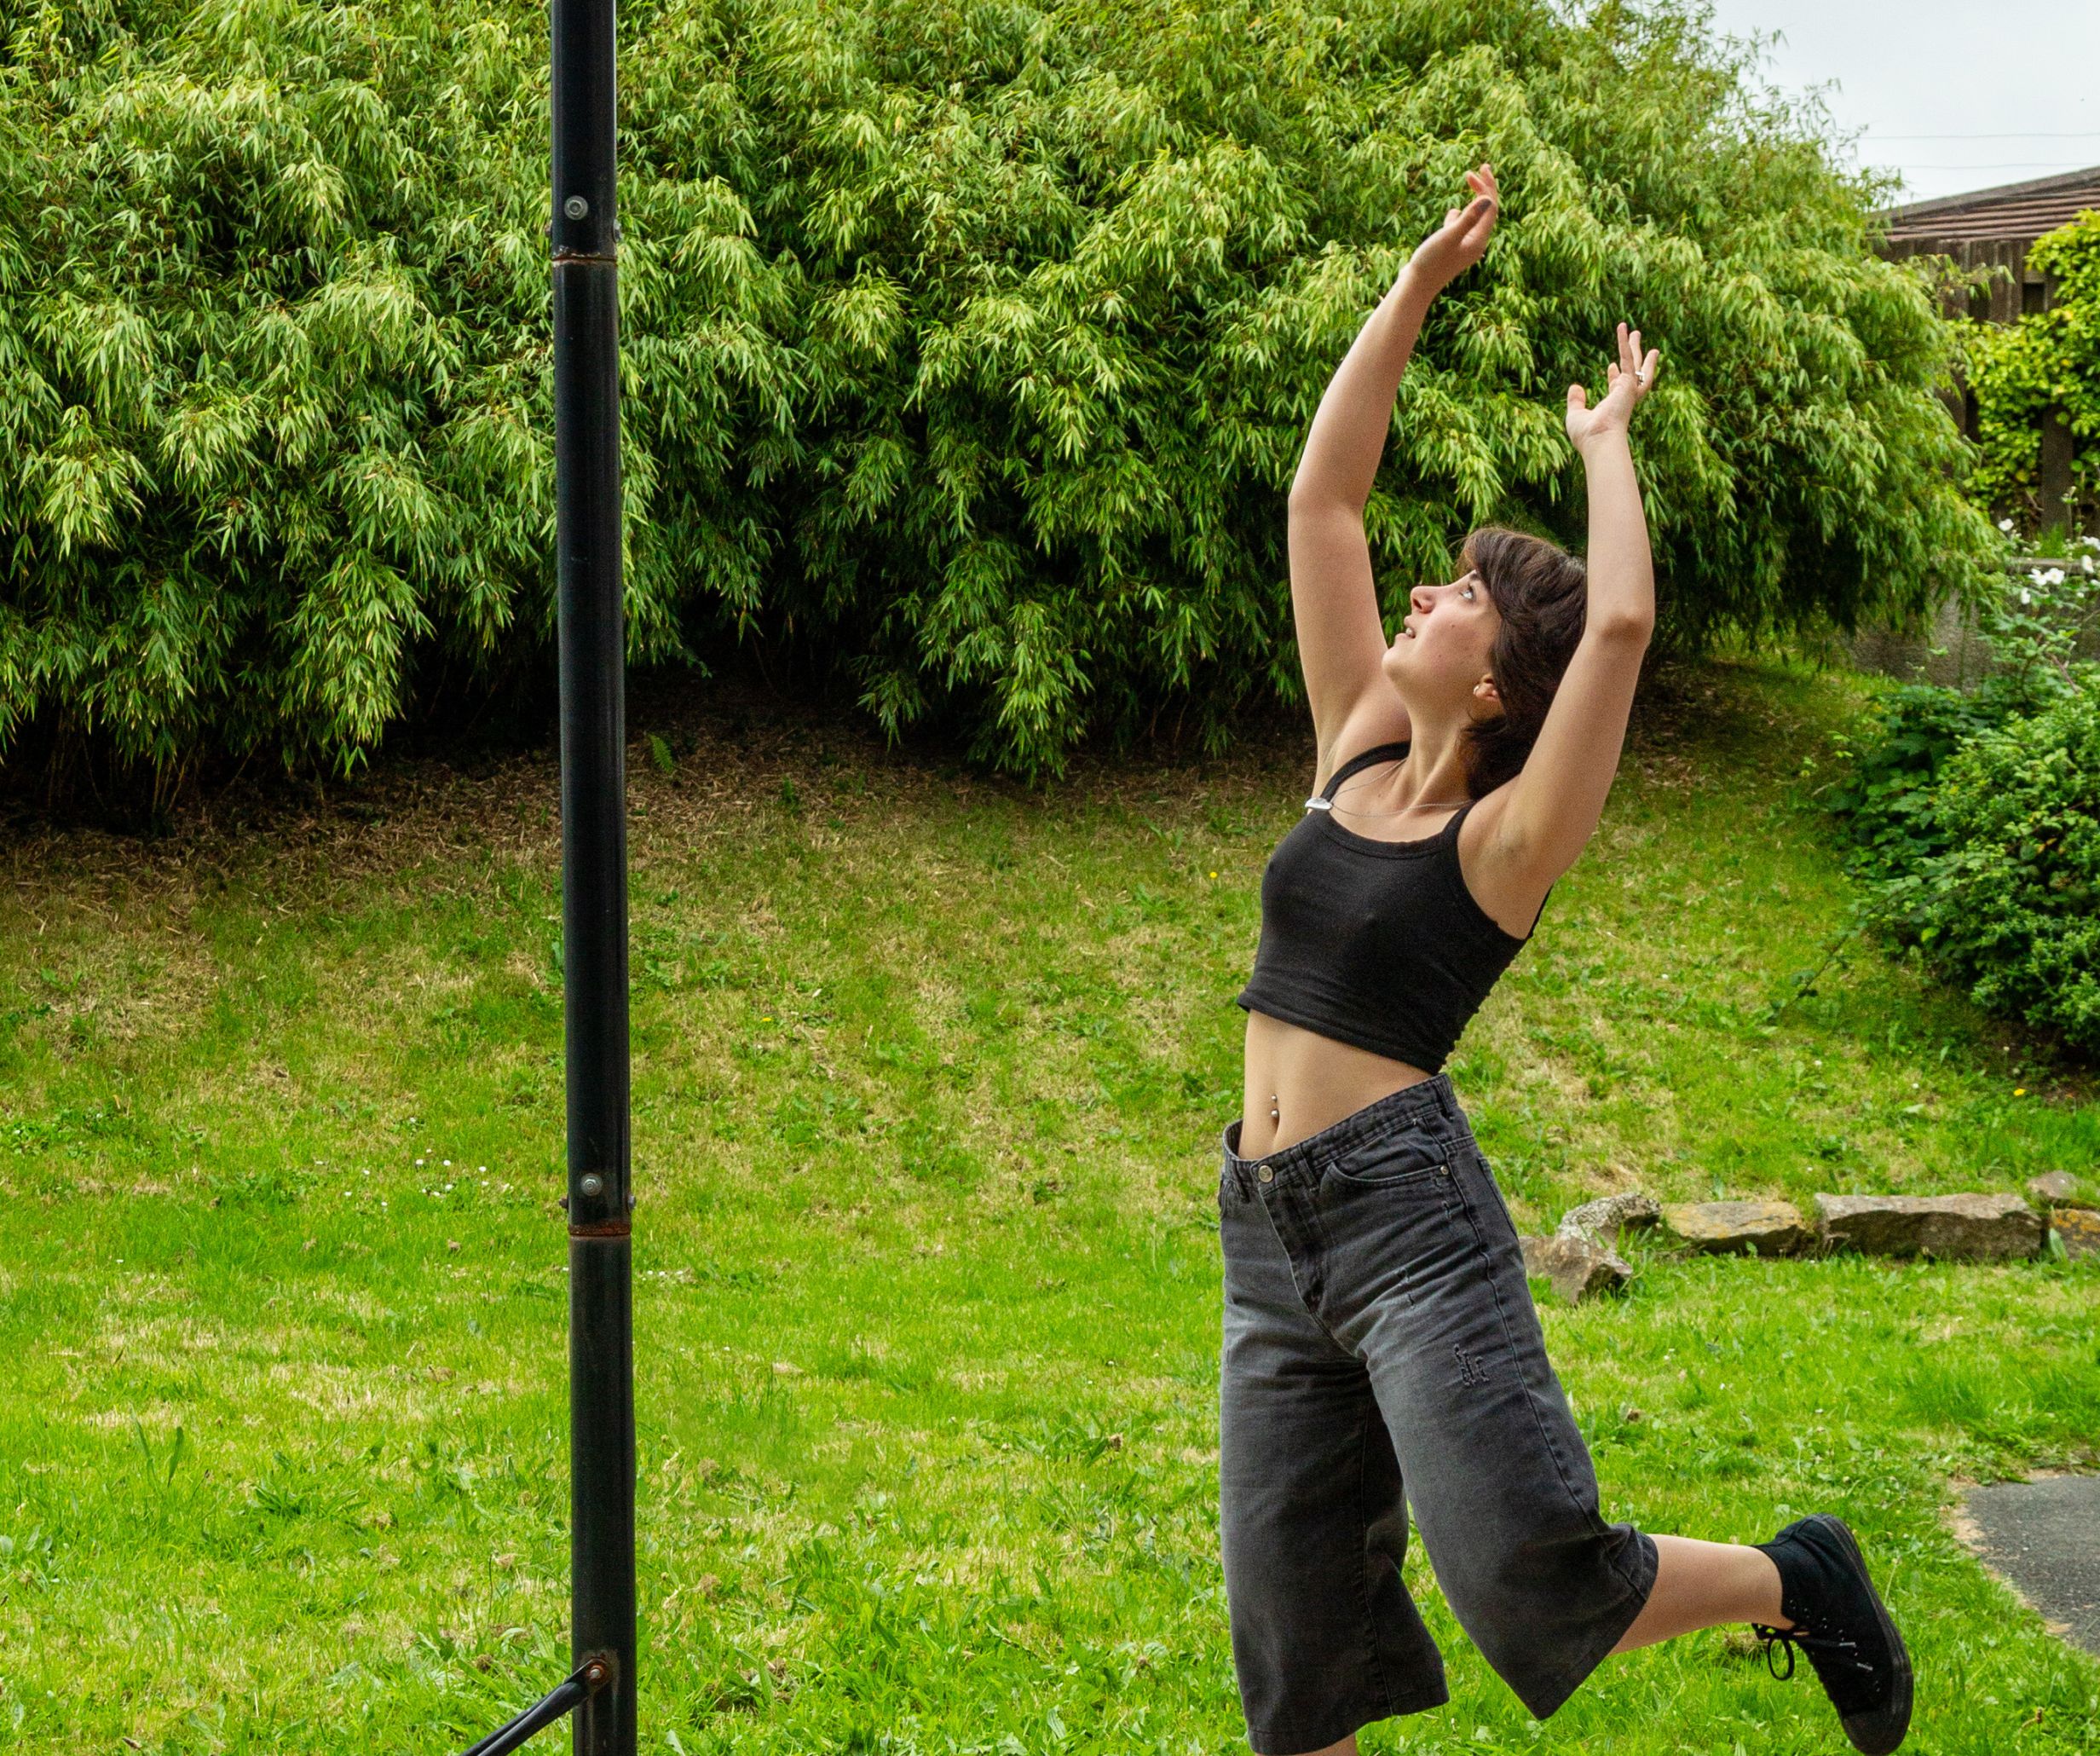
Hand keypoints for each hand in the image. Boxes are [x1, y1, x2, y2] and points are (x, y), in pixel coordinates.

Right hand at [1405, 163, 1497, 293]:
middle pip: (1486, 212)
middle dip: (1483, 190)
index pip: (1490, 208)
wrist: (1415, 287)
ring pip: (1475, 219)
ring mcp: (1463, 248)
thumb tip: (1487, 198)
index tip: (1477, 170)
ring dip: (1474, 200)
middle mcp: (1475, 244)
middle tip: (1477, 169)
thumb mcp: (1449, 237)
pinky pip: (1461, 230)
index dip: (1487, 186)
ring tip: (1471, 182)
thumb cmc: (1430, 263)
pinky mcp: (1451, 251)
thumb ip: (1468, 218)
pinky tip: (1453, 213)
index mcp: (1478, 240)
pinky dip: (1459, 217)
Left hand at [1565, 322, 1659, 454]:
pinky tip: (1622, 329)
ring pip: (1635, 364)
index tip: (1611, 365)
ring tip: (1635, 332)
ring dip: (1635, 347)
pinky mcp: (1628, 383)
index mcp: (1613, 405)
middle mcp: (1624, 397)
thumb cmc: (1587, 434)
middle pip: (1632, 372)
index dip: (1614, 375)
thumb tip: (1575, 387)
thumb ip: (1575, 401)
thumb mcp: (1576, 416)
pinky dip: (1624, 343)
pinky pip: (1627, 358)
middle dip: (1634, 356)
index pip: (1616, 386)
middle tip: (1635, 341)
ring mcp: (1628, 390)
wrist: (1598, 440)